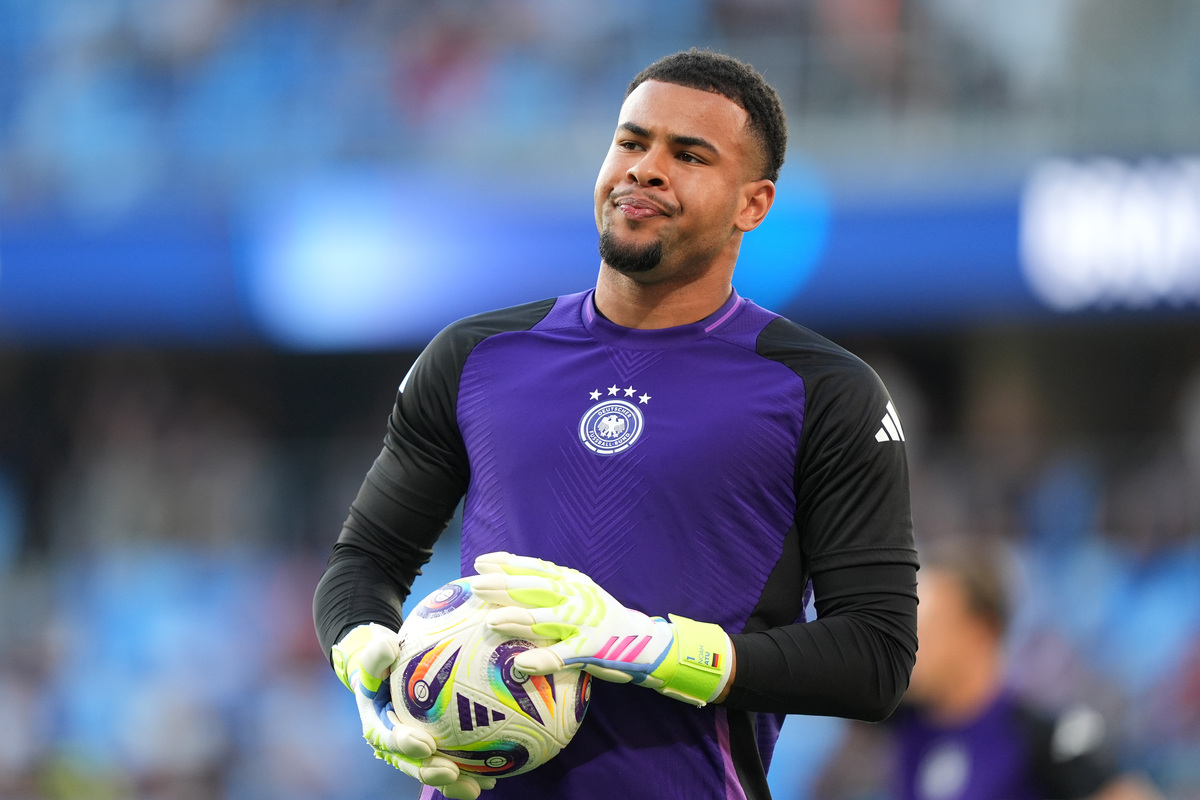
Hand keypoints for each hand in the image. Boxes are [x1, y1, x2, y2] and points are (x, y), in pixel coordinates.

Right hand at [332, 624, 496, 799]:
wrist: (388, 675)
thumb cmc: (384, 662)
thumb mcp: (376, 655)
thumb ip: (378, 652)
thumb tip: (389, 644)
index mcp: (377, 723)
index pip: (387, 738)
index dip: (405, 744)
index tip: (426, 744)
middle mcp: (393, 742)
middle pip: (410, 763)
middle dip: (430, 771)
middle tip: (452, 772)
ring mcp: (413, 750)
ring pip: (431, 770)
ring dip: (452, 783)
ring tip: (477, 787)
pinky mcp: (431, 751)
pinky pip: (449, 766)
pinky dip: (468, 775)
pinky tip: (490, 780)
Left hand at [468, 552, 732, 706]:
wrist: (643, 642)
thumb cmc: (599, 620)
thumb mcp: (577, 596)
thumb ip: (549, 591)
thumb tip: (506, 584)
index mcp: (572, 582)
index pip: (536, 568)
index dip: (509, 564)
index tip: (481, 562)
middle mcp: (577, 597)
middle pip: (537, 589)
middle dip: (505, 586)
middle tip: (477, 585)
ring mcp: (585, 622)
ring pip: (547, 619)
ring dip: (518, 620)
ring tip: (491, 621)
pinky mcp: (592, 648)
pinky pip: (564, 655)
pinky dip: (543, 658)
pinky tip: (522, 663)